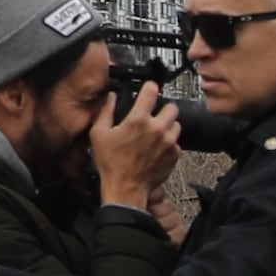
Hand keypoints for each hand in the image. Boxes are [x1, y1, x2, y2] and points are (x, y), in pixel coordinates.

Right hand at [90, 85, 184, 208]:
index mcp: (138, 120)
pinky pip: (177, 142)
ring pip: (176, 124)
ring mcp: (168, 142)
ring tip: (156, 133)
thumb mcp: (99, 134)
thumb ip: (106, 111)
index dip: (150, 87)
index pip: (152, 91)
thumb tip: (112, 98)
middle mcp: (156, 129)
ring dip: (168, 126)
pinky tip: (157, 148)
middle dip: (163, 109)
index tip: (149, 89)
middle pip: (172, 107)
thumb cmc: (111, 164)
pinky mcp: (174, 155)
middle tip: (154, 115)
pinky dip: (169, 143)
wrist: (126, 189)